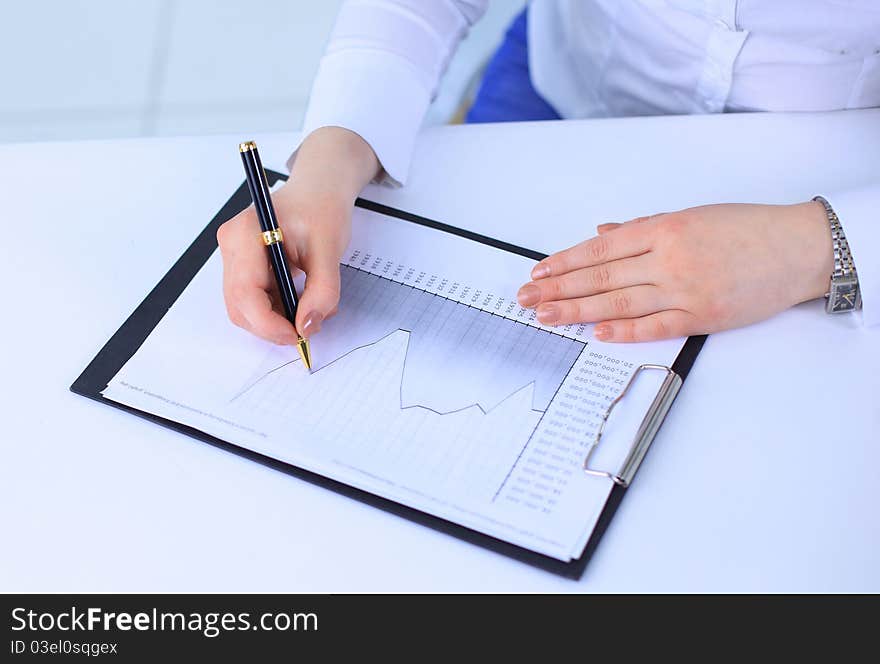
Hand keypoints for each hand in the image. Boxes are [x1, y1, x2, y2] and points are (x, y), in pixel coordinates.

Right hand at [217, 127, 378, 344]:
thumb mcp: (330, 249)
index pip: (245, 293)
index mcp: (246, 233)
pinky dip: (276, 310)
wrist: (319, 190)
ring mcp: (233, 257)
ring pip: (245, 308)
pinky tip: (299, 299)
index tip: (298, 336)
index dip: (269, 324)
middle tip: (307, 329)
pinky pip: (253, 300)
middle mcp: (231, 245)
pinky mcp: (242, 266)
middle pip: (240, 306)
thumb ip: (322, 290)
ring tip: (308, 308)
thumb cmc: (322, 208)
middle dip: (273, 326)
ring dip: (276, 320)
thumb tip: (307, 326)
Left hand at [517, 202, 832, 341]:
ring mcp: (685, 289)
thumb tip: (602, 232)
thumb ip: (644, 229)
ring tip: (547, 315)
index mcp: (664, 229)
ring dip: (578, 310)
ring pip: (619, 301)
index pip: (600, 248)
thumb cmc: (747, 229)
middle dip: (558, 288)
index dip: (565, 261)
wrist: (799, 248)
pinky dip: (623, 331)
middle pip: (601, 275)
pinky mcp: (702, 316)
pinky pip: (654, 326)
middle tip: (526, 298)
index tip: (538, 271)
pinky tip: (596, 333)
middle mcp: (669, 258)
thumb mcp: (691, 217)